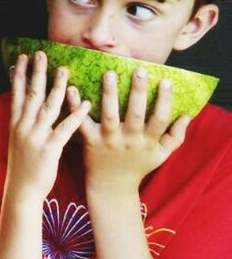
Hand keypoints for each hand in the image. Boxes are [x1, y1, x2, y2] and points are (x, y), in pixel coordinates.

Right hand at [5, 51, 90, 201]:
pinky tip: (86, 103)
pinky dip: (75, 115)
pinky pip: (64, 128)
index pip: (16, 94)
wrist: (21, 191)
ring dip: (57, 87)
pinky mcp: (49, 149)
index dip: (19, 75)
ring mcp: (36, 137)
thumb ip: (25, 123)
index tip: (22, 58)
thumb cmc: (24, 167)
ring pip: (47, 107)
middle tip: (41, 53)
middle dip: (36, 73)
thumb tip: (32, 107)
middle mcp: (23, 128)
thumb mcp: (19, 142)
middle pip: (31, 95)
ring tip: (64, 70)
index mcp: (15, 125)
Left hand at [72, 68, 187, 194]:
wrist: (111, 187)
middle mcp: (128, 140)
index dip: (164, 101)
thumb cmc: (138, 167)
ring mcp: (108, 140)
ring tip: (109, 73)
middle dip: (138, 93)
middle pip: (135, 115)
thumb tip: (187, 116)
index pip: (159, 119)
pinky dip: (75, 108)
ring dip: (109, 94)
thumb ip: (176, 137)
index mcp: (147, 142)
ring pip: (109, 116)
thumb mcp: (161, 156)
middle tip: (139, 71)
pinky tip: (72, 90)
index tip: (166, 81)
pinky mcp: (89, 141)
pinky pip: (82, 123)